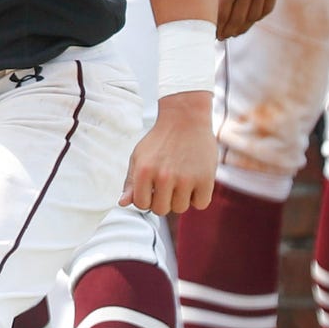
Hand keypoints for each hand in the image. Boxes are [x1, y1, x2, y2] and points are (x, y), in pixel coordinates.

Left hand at [123, 93, 217, 214]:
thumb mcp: (139, 156)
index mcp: (144, 171)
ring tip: (182, 179)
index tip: (153, 187)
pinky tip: (195, 181)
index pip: (142, 205)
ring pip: (181, 208)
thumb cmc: (160, 139)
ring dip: (181, 198)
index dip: (147, 197)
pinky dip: (199, 196)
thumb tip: (122, 203)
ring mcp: (186, 179)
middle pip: (161, 210)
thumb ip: (130, 181)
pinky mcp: (206, 179)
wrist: (186, 117)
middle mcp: (164, 176)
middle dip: (164, 200)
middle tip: (168, 183)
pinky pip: (200, 204)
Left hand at [214, 0, 280, 36]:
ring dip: (242, 28)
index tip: (208, 34)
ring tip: (233, 31)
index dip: (214, 28)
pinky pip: (266, 8)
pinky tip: (249, 19)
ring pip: (252, 17)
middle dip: (226, 32)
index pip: (220, 16)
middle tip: (220, 37)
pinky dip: (257, 17)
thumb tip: (205, 10)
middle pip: (236, 20)